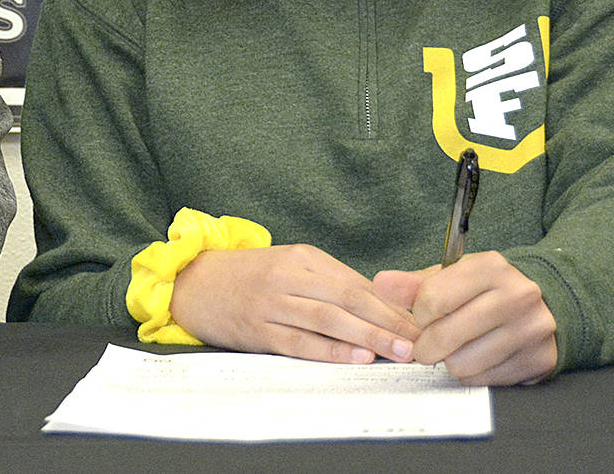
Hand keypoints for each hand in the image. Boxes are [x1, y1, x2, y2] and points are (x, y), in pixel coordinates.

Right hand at [168, 244, 422, 364]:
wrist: (194, 283)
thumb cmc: (248, 277)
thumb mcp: (290, 266)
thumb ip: (330, 282)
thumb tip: (380, 304)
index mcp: (302, 257)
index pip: (356, 282)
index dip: (391, 304)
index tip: (419, 322)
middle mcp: (289, 276)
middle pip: (348, 298)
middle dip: (388, 322)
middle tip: (417, 340)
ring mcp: (271, 303)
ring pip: (328, 319)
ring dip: (367, 336)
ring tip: (396, 351)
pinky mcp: (258, 329)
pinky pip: (300, 341)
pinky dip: (330, 350)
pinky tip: (355, 356)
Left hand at [373, 252, 556, 385]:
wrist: (547, 303)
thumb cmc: (487, 290)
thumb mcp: (453, 277)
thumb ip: (414, 284)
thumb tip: (381, 284)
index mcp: (491, 267)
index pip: (433, 299)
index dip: (419, 315)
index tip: (423, 317)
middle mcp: (517, 296)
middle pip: (445, 336)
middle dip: (427, 345)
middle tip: (429, 342)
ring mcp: (531, 329)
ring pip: (462, 364)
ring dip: (452, 360)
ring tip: (459, 346)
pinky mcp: (538, 359)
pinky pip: (484, 379)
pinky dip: (474, 372)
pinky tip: (481, 355)